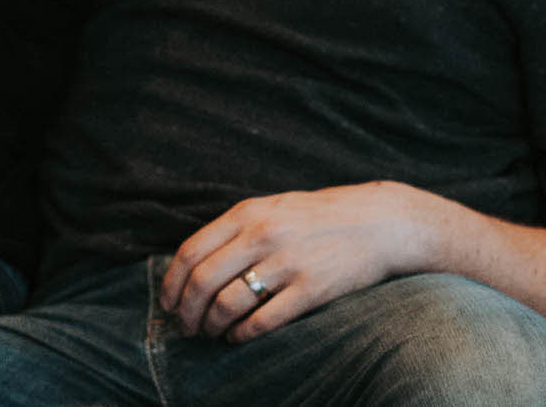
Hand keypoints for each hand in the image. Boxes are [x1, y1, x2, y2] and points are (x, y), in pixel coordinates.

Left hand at [159, 184, 442, 343]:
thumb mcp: (272, 208)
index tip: (169, 302)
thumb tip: (196, 263)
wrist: (376, 222)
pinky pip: (263, 321)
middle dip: (188, 311)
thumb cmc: (319, 217)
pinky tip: (240, 337)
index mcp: (247, 213)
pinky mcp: (311, 290)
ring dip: (213, 326)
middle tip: (187, 327)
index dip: (172, 283)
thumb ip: (236, 230)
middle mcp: (262, 236)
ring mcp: (286, 263)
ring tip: (212, 333)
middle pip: (203, 281)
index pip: (191, 251)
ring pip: (228, 304)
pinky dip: (243, 335)